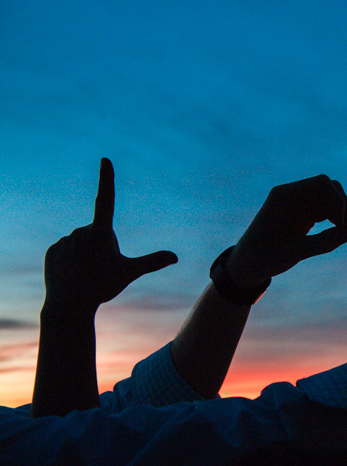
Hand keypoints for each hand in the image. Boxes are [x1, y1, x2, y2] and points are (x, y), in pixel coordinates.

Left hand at [43, 158, 177, 313]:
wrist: (68, 306)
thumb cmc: (101, 288)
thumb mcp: (130, 273)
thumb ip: (153, 262)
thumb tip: (175, 257)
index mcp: (100, 233)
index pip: (106, 200)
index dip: (106, 179)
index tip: (105, 160)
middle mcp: (80, 231)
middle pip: (99, 234)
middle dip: (103, 248)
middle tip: (101, 268)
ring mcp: (65, 240)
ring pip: (82, 244)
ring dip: (87, 256)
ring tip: (86, 274)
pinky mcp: (53, 250)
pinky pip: (68, 251)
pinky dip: (72, 261)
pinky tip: (72, 275)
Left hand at [226, 174, 346, 286]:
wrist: (247, 264)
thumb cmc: (265, 257)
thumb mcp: (296, 252)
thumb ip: (325, 242)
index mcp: (285, 196)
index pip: (321, 183)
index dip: (337, 200)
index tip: (340, 223)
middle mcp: (292, 195)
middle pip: (329, 187)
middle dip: (342, 205)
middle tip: (345, 229)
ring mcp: (298, 203)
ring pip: (330, 198)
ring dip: (341, 212)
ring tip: (341, 233)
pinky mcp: (303, 214)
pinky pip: (326, 209)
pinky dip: (335, 219)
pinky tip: (335, 233)